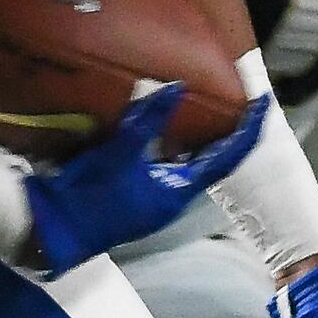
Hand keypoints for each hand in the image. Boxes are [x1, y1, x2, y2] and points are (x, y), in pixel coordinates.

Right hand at [25, 84, 267, 276]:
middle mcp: (174, 196)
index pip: (227, 156)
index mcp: (180, 189)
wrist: (54, 230)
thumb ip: (147, 119)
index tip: (263, 102)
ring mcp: (155, 198)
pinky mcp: (136, 195)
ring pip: (188, 162)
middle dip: (227, 130)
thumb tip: (176, 86)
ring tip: (207, 104)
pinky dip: (172, 142)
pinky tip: (164, 125)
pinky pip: (166, 164)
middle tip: (237, 98)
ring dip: (199, 136)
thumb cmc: (91, 196)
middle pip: (213, 159)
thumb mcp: (119, 152)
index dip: (248, 129)